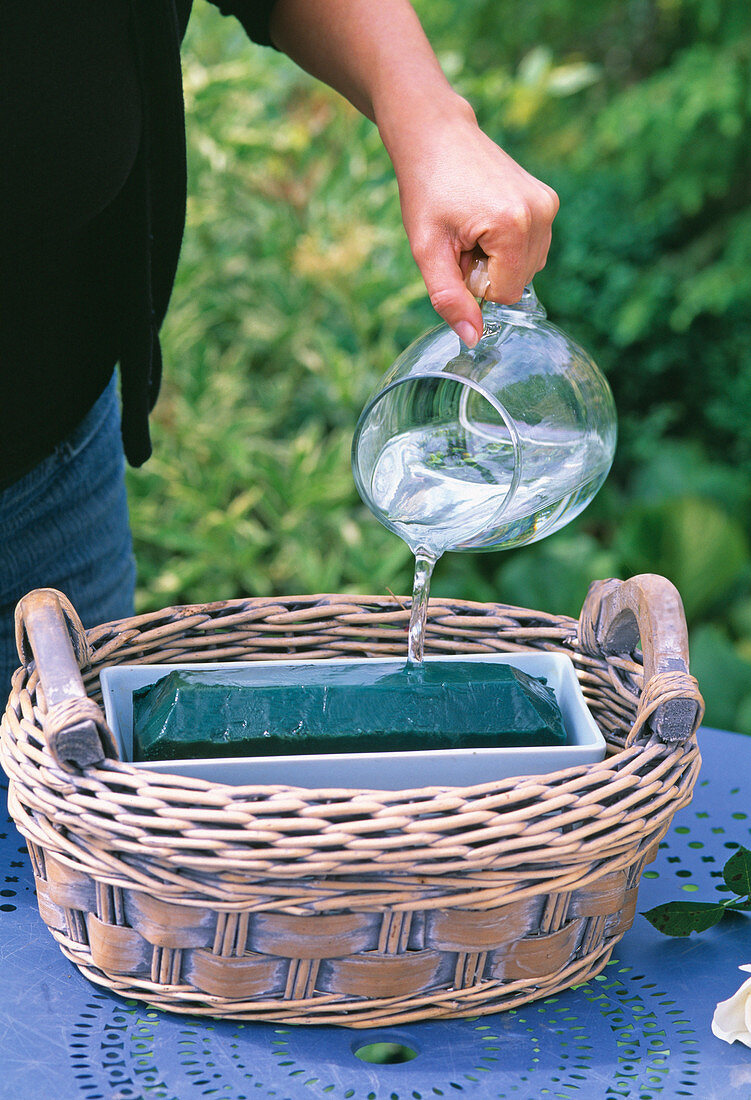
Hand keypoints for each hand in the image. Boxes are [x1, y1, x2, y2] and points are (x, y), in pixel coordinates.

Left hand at [268, 0, 557, 346]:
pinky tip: (485, 216)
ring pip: (527, 267)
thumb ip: (450, 299)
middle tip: (462, 237)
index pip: (505, 294)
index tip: (458, 252)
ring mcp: (548, 203)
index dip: (475, 283)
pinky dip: (507, 243)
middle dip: (488, 272)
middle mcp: (541, 213)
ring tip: (472, 225)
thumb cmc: (425, 190)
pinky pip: (531, 247)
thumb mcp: (427, 251)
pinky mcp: (548, 198)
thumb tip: (473, 340)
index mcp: (513, 226)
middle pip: (519, 282)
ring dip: (497, 259)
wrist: (435, 133)